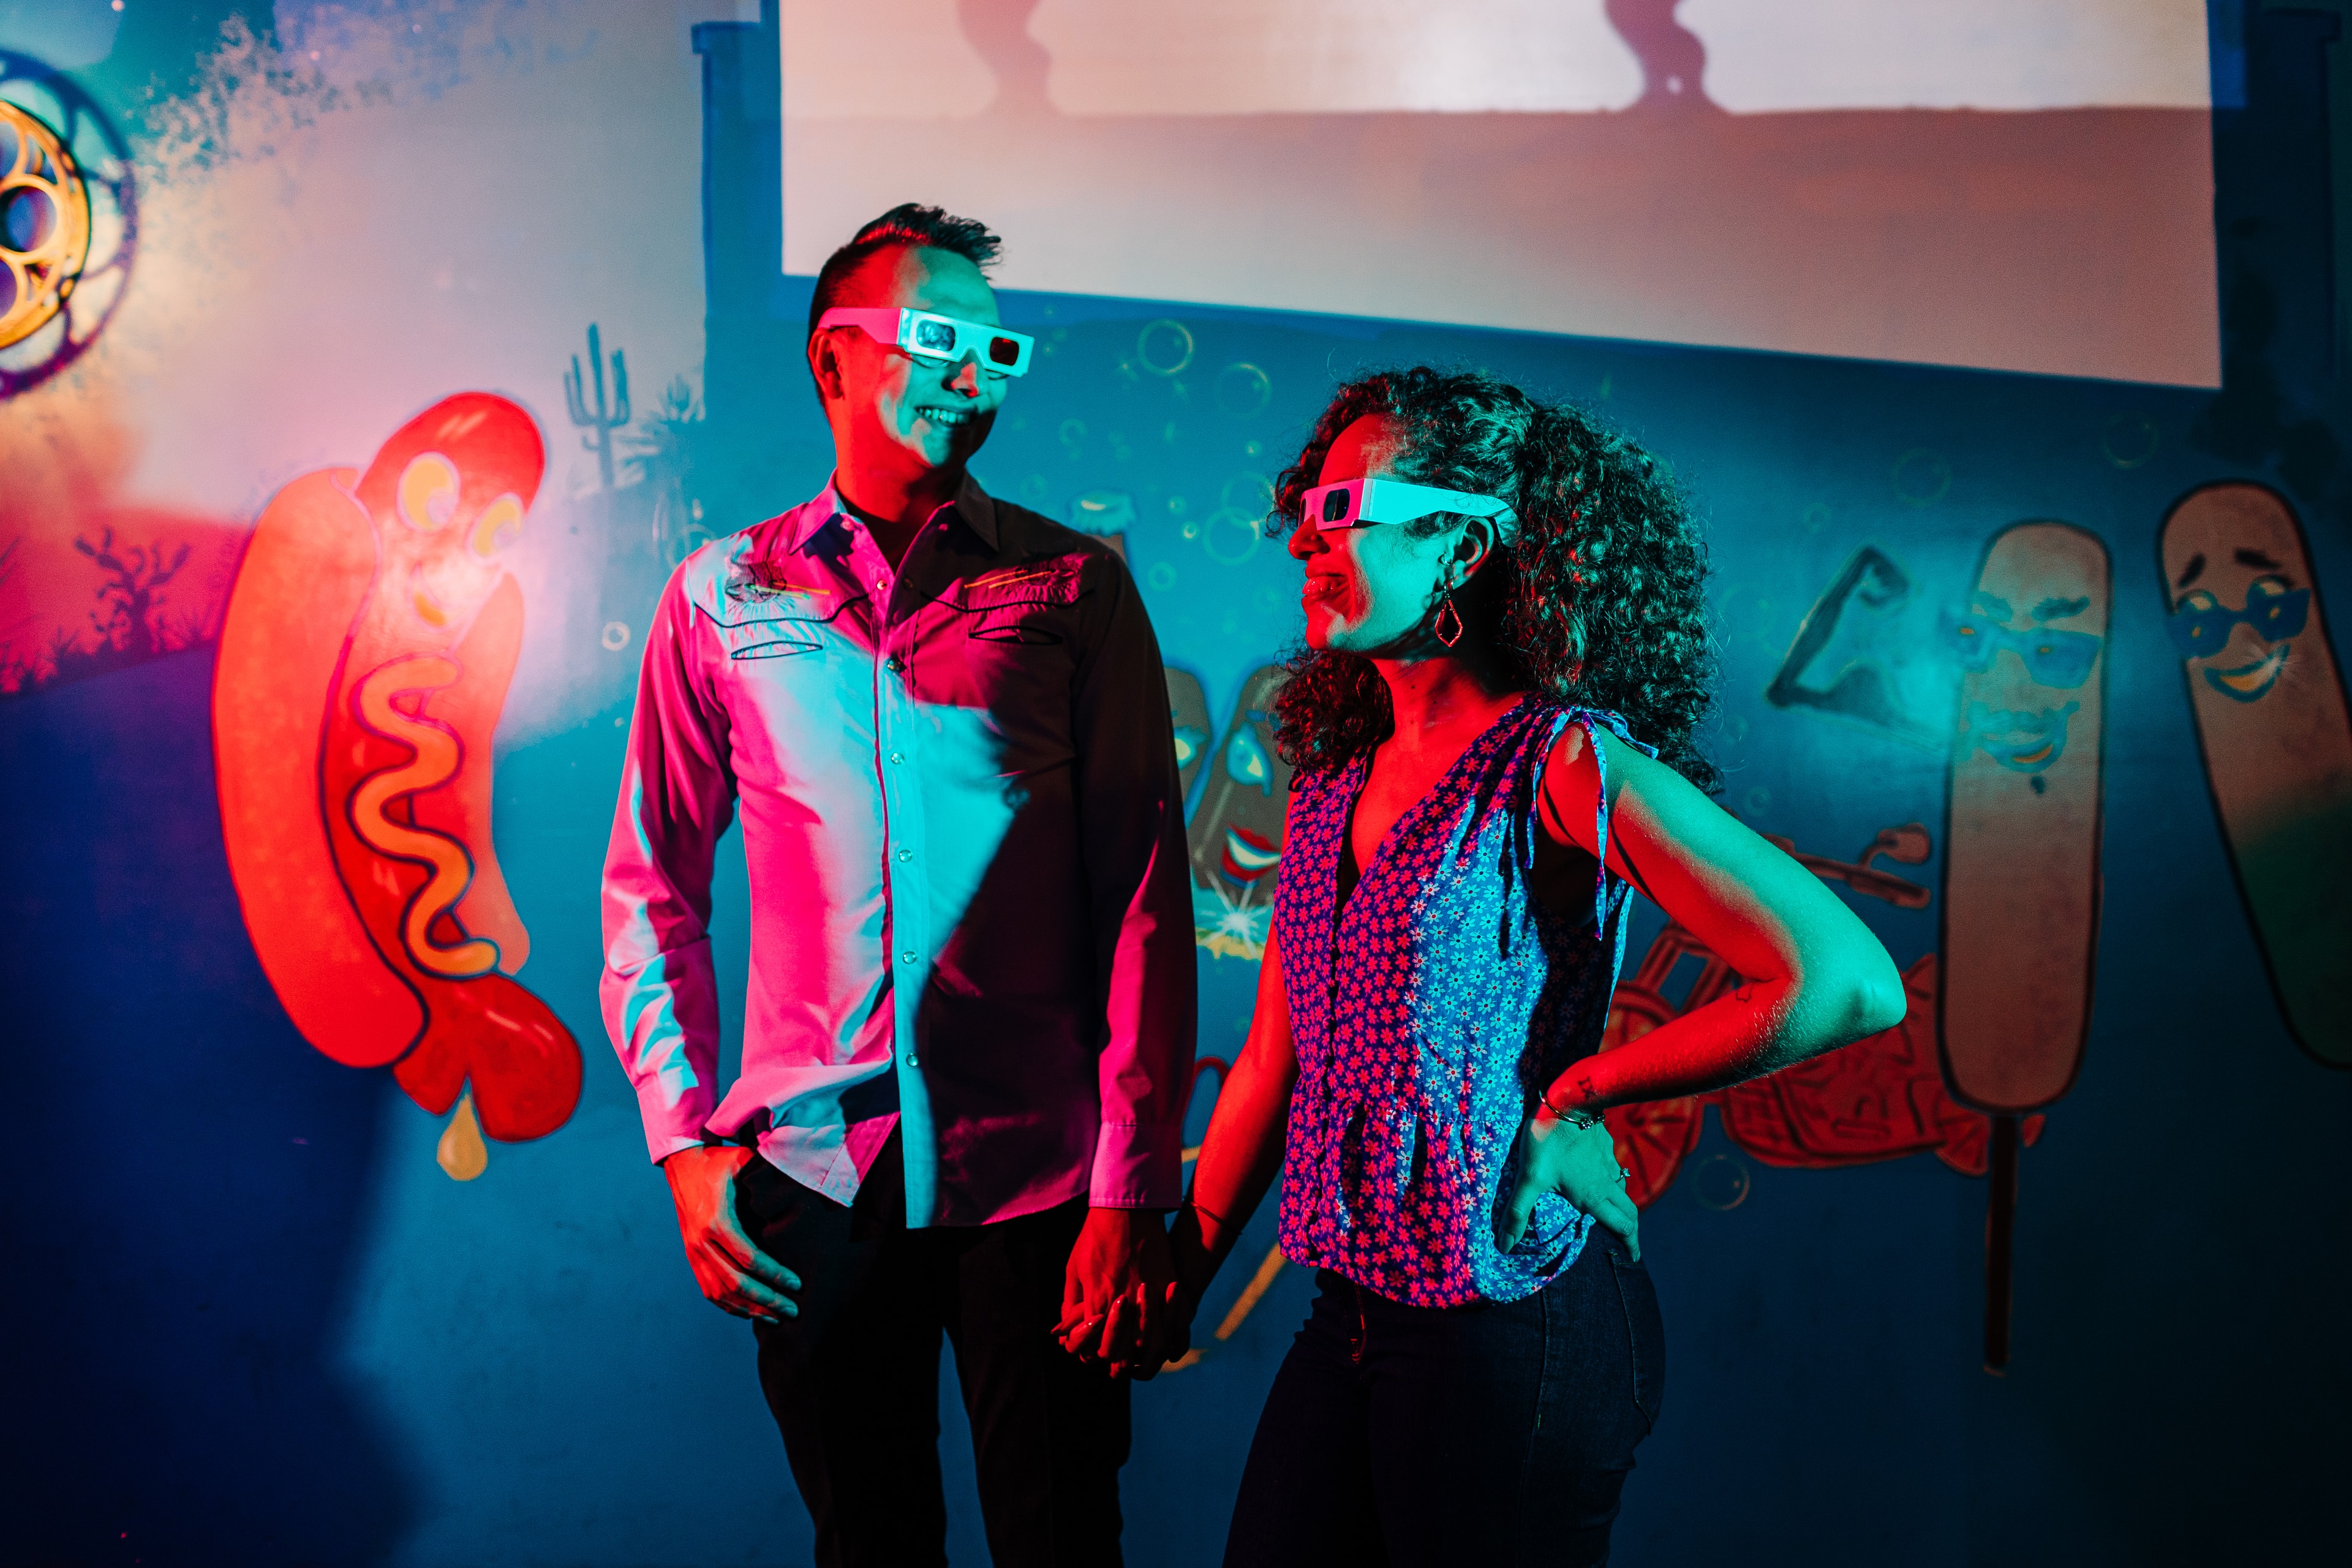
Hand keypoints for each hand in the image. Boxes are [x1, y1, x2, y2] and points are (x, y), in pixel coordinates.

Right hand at [662, 1145, 801, 1322]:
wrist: (682, 1165)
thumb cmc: (719, 1162)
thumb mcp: (742, 1161)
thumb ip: (767, 1172)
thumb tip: (801, 1180)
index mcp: (717, 1220)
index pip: (749, 1258)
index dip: (774, 1275)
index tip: (797, 1284)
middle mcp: (701, 1241)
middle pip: (736, 1282)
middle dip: (767, 1300)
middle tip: (793, 1311)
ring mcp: (693, 1252)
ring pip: (721, 1292)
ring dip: (750, 1309)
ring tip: (777, 1318)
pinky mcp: (691, 1257)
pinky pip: (708, 1290)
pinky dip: (729, 1306)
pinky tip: (750, 1313)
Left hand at [1054, 1207, 1178, 1377]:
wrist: (1126, 1208)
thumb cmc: (1094, 1236)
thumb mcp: (1074, 1269)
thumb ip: (1071, 1304)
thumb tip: (1063, 1330)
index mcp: (1097, 1300)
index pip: (1098, 1349)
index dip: (1098, 1357)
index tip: (1099, 1355)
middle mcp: (1124, 1302)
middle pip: (1127, 1353)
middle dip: (1124, 1365)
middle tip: (1124, 1366)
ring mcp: (1149, 1295)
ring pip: (1153, 1344)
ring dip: (1149, 1356)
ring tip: (1146, 1359)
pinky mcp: (1168, 1284)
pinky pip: (1175, 1322)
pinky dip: (1174, 1338)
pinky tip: (1170, 1344)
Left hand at [1495, 1108, 1639, 1261]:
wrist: (1569, 1098)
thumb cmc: (1549, 1140)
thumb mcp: (1528, 1178)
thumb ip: (1517, 1212)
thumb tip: (1504, 1246)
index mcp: (1593, 1196)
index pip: (1622, 1226)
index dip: (1631, 1244)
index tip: (1634, 1257)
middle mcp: (1606, 1182)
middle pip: (1629, 1212)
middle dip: (1631, 1230)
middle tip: (1629, 1242)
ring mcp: (1608, 1161)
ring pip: (1622, 1189)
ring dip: (1621, 1205)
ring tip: (1610, 1212)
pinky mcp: (1604, 1144)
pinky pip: (1613, 1168)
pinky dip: (1612, 1181)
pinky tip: (1597, 1175)